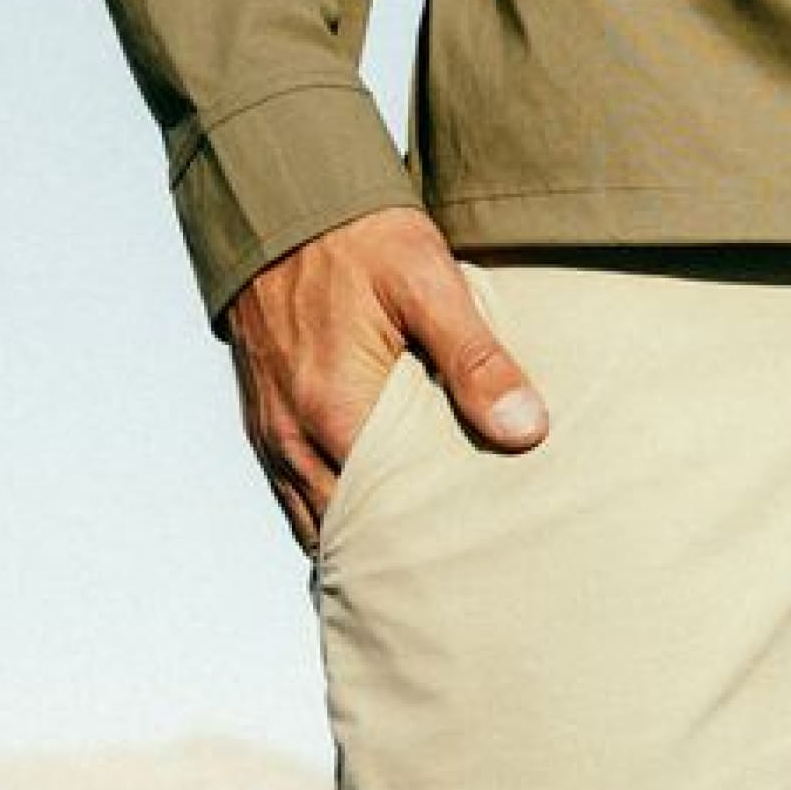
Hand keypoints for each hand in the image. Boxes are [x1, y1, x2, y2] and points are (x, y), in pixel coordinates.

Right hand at [223, 206, 548, 559]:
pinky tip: (371, 531)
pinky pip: (293, 494)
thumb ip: (477, 360)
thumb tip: (526, 430)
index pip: (387, 518)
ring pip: (315, 522)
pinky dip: (330, 518)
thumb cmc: (358, 236)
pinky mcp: (264, 420)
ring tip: (418, 573)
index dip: (431, 549)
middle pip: (348, 533)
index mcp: (335, 412)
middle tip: (458, 589)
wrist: (280, 199)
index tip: (479, 572)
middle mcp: (293, 437)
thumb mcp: (428, 283)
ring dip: (361, 544)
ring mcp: (272, 433)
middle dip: (397, 560)